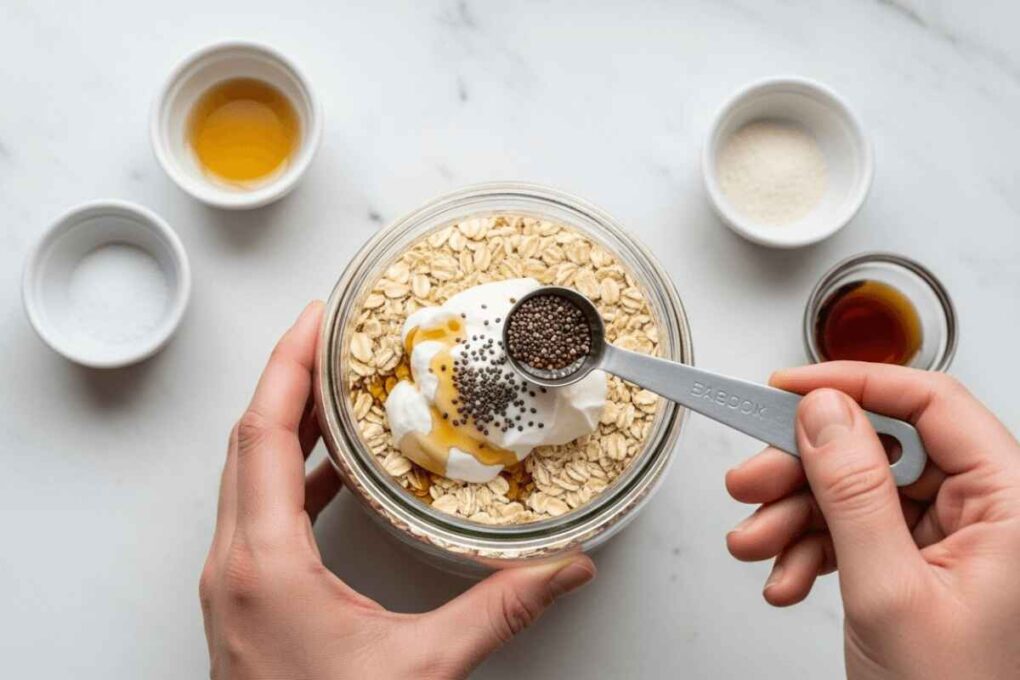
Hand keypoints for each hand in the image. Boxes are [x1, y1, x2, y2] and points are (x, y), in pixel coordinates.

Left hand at [199, 302, 595, 679]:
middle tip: (328, 335)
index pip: (262, 435)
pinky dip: (291, 475)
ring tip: (335, 391)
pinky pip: (258, 511)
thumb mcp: (420, 671)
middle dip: (287, 378)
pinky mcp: (243, 599)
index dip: (289, 366)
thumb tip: (563, 573)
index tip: (315, 318)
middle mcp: (234, 563)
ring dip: (286, 426)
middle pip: (246, 441)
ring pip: (246, 474)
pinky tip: (333, 473)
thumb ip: (496, 613)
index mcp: (264, 564)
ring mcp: (232, 582)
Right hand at [725, 361, 1019, 678]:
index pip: (931, 403)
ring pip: (855, 490)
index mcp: (1010, 502)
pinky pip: (852, 531)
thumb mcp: (888, 590)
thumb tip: (823, 412)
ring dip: (794, 516)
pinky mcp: (916, 563)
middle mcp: (985, 511)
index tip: (785, 388)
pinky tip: (787, 579)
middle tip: (748, 482)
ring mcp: (949, 538)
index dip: (854, 383)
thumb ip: (853, 492)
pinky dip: (810, 550)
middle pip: (878, 448)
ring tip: (754, 544)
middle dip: (803, 469)